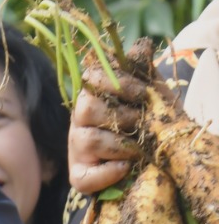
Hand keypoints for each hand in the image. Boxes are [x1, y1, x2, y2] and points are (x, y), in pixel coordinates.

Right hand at [69, 79, 141, 195]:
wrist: (147, 152)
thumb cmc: (144, 118)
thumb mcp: (147, 91)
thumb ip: (141, 69)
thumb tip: (141, 46)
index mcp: (91, 97)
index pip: (90, 80)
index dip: (116, 84)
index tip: (142, 93)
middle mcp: (78, 123)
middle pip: (85, 110)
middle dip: (121, 116)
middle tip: (143, 122)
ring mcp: (77, 149)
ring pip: (89, 141)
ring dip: (121, 145)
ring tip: (141, 148)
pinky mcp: (80, 175)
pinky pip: (85, 177)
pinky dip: (108, 173)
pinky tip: (126, 168)